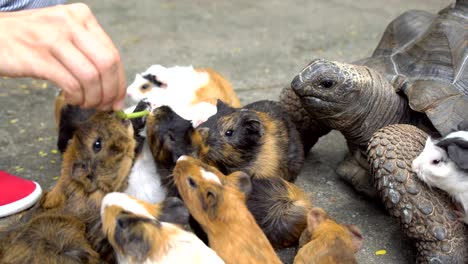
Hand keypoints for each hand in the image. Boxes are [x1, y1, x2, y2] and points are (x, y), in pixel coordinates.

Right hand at [0, 3, 125, 109]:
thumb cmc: (32, 39)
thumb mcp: (65, 34)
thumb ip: (89, 52)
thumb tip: (115, 86)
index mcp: (82, 16)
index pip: (112, 53)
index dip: (120, 82)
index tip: (119, 99)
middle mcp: (69, 23)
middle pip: (106, 64)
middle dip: (110, 92)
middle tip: (105, 106)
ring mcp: (52, 38)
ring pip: (90, 76)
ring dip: (92, 98)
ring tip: (85, 103)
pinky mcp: (37, 57)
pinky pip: (70, 83)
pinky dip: (76, 97)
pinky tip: (72, 99)